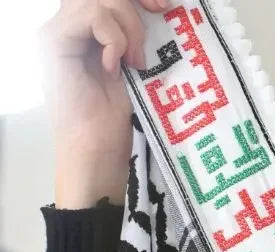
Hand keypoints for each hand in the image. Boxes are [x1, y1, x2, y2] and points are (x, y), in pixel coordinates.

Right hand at [40, 0, 172, 205]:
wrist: (97, 156)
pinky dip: (112, 38)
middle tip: (153, 34)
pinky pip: (90, 14)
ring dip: (126, 27)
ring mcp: (57, 34)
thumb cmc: (115, 125)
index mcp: (84, 32)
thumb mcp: (131, 71)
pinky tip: (115, 67)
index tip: (164, 6)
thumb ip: (132, 38)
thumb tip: (157, 9)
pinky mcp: (53, 43)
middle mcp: (66, 28)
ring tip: (135, 63)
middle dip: (134, 5)